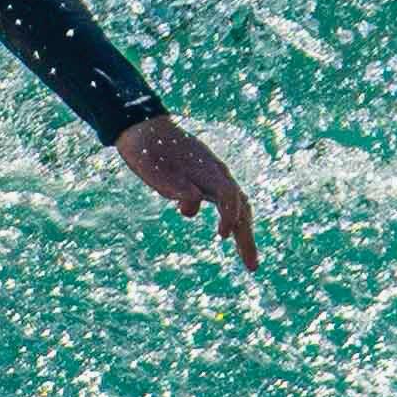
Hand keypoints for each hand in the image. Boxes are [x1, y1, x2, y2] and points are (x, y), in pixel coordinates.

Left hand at [114, 115, 259, 271]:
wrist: (144, 129)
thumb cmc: (147, 149)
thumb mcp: (153, 168)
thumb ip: (172, 184)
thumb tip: (193, 203)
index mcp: (206, 169)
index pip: (228, 195)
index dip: (228, 216)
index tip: (222, 236)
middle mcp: (216, 174)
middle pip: (240, 207)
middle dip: (246, 237)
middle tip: (252, 267)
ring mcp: (213, 178)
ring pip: (237, 207)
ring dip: (243, 233)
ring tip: (249, 261)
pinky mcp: (206, 183)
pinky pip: (225, 204)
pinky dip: (231, 221)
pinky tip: (225, 235)